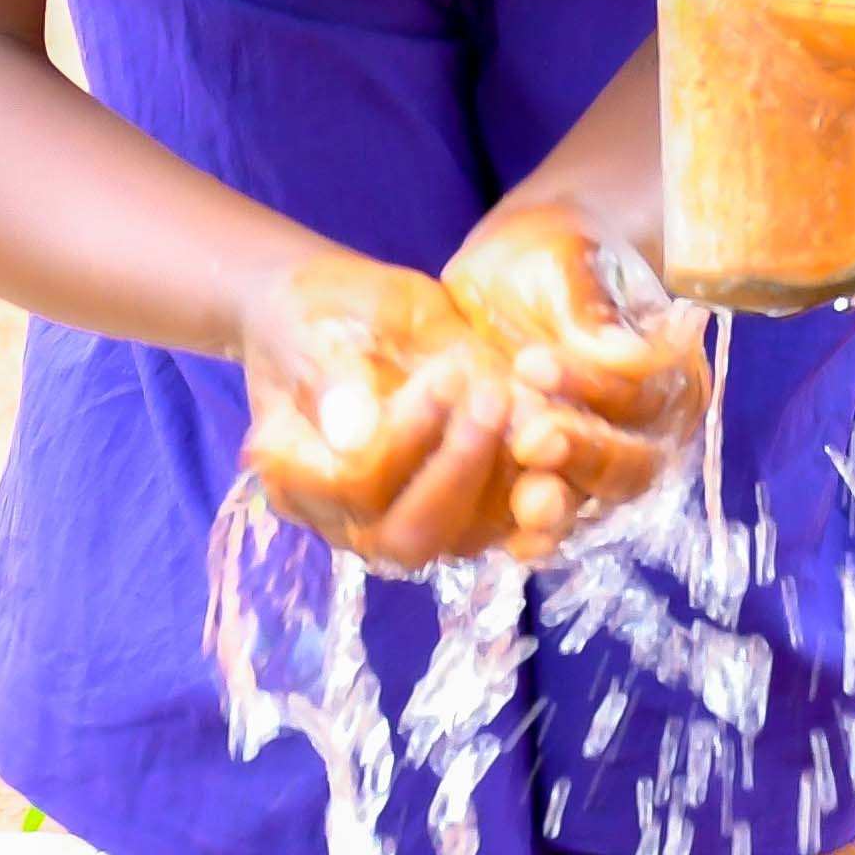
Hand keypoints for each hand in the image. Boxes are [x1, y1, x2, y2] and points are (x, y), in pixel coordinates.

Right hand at [239, 254, 540, 570]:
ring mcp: (409, 517)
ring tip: (533, 412)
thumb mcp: (314, 331)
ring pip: (465, 537)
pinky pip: (504, 518)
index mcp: (296, 478)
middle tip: (493, 397)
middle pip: (409, 535)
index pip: (354, 488)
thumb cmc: (316, 318)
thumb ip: (331, 381)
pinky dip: (537, 483)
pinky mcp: (463, 504)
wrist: (350, 317)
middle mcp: (350, 519)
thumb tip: (354, 436)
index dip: (404, 439)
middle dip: (459, 469)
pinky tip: (558, 430)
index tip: (443, 374)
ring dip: (508, 484)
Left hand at [441, 202, 710, 547]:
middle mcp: (648, 431)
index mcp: (669, 371)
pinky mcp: (553, 488)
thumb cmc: (551, 254)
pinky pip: (552, 526)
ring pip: (595, 501)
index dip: (594, 388)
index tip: (532, 363)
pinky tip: (505, 540)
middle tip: (530, 435)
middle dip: (583, 454)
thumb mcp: (565, 259)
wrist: (512, 273)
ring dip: (560, 504)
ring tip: (521, 493)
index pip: (642, 396)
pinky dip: (532, 535)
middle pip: (631, 464)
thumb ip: (588, 307)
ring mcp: (601, 467)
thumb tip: (630, 357)